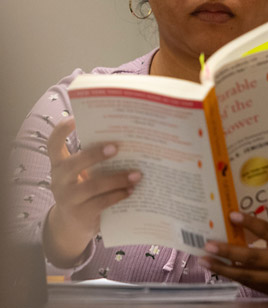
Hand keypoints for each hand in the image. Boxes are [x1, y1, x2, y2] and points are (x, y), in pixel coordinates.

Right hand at [43, 117, 141, 266]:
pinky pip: (101, 203)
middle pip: (74, 163)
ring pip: (93, 185)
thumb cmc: (84, 189)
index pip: (53, 143)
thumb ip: (94, 158)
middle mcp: (59, 180)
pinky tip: (132, 190)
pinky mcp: (80, 215)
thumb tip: (127, 139)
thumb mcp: (82, 173)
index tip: (76, 117)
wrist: (71, 226)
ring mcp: (68, 199)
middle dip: (96, 154)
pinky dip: (119, 195)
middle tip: (117, 146)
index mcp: (59, 164)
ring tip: (137, 174)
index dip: (62, 129)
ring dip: (118, 178)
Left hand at [200, 212, 267, 297]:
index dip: (250, 223)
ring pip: (247, 275)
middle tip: (209, 244)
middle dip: (228, 252)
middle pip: (253, 258)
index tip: (232, 215)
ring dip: (223, 268)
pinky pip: (250, 283)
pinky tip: (219, 269)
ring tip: (205, 260)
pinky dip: (233, 275)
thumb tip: (252, 207)